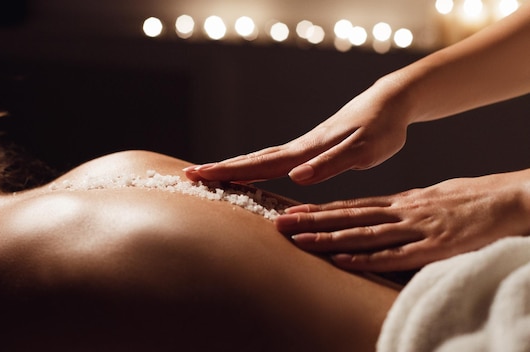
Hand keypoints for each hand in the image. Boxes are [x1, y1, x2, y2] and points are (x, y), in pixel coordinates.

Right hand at [185, 80, 409, 184]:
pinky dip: (255, 166)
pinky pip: (275, 160)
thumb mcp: (363, 150)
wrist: (389, 103)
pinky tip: (252, 171)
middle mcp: (299, 148)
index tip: (200, 176)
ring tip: (211, 174)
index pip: (261, 164)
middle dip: (221, 169)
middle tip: (190, 175)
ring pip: (261, 158)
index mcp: (307, 151)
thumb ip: (331, 163)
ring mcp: (303, 147)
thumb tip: (297, 178)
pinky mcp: (311, 148)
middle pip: (253, 159)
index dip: (229, 172)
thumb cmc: (381, 128)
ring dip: (234, 167)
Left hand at [277, 171, 529, 271]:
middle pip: (348, 217)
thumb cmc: (472, 199)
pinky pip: (394, 255)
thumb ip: (406, 207)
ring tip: (300, 240)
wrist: (509, 198)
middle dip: (312, 221)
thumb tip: (384, 214)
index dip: (320, 210)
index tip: (293, 211)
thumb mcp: (432, 198)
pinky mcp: (434, 246)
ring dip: (329, 238)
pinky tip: (342, 260)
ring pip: (363, 234)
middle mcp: (402, 212)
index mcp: (401, 201)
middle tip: (280, 224)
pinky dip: (366, 257)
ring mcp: (416, 228)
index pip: (352, 206)